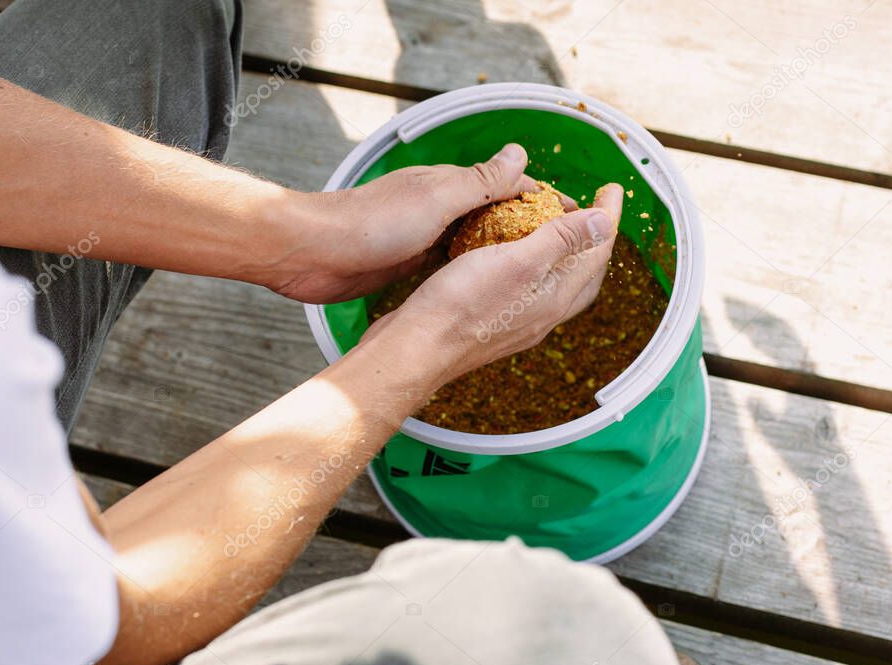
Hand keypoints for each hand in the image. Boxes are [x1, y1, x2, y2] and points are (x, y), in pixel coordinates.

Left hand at [268, 144, 542, 302]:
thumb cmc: (371, 224)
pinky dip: (475, 268)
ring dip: (504, 249)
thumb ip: (481, 181)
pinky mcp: (411, 261)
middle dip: (531, 227)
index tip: (578, 218)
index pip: (511, 187)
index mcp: (452, 186)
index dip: (546, 201)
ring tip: (536, 270)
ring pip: (477, 239)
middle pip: (497, 213)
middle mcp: (442, 206)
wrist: (313, 253)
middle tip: (566, 251)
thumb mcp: (436, 200)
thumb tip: (521, 153)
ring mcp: (426, 234)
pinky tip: (489, 284)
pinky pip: (454, 262)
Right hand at [362, 183, 623, 386]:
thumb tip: (604, 223)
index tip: (612, 188)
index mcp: (555, 296)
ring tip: (561, 228)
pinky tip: (516, 257)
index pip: (596, 251)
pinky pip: (532, 291)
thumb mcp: (517, 261)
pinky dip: (537, 267)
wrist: (416, 348)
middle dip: (595, 238)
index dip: (607, 216)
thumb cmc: (461, 303)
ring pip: (559, 284)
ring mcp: (521, 323)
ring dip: (567, 254)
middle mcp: (544, 314)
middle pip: (585, 272)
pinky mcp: (496, 324)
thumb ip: (561, 241)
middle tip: (596, 209)